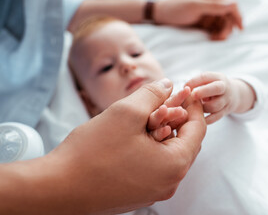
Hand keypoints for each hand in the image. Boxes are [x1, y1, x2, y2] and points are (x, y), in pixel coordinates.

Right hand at [1, 79, 205, 213]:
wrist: (58, 188)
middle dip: (176, 118)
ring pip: (168, 153)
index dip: (193, 106)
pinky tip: (135, 135)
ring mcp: (154, 191)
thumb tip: (168, 85)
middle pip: (184, 142)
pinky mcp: (138, 193)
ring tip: (146, 115)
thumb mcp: (127, 112)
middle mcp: (169, 183)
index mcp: (174, 165)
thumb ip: (153, 94)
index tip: (185, 91)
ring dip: (162, 132)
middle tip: (163, 100)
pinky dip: (151, 147)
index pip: (198, 130)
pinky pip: (155, 165)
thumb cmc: (92, 151)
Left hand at [155, 0, 242, 39]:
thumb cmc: (175, 8)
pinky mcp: (204, 22)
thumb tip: (232, 4)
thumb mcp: (194, 6)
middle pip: (229, 16)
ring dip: (222, 32)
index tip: (240, 29)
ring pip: (223, 24)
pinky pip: (216, 29)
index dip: (238, 16)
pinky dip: (216, 34)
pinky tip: (211, 39)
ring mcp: (208, 13)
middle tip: (218, 39)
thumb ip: (213, 5)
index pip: (231, 4)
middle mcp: (212, 4)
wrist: (159, 15)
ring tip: (213, 39)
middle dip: (227, 28)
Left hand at [185, 72, 255, 123]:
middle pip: (216, 88)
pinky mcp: (226, 111)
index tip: (185, 86)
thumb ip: (197, 84)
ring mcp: (227, 100)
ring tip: (194, 108)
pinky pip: (216, 117)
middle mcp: (224, 88)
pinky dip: (206, 119)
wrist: (235, 95)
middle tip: (192, 95)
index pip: (206, 77)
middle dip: (203, 92)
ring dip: (202, 107)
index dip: (194, 81)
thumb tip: (183, 90)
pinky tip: (198, 119)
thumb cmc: (214, 87)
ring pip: (214, 105)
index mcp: (218, 77)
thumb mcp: (209, 81)